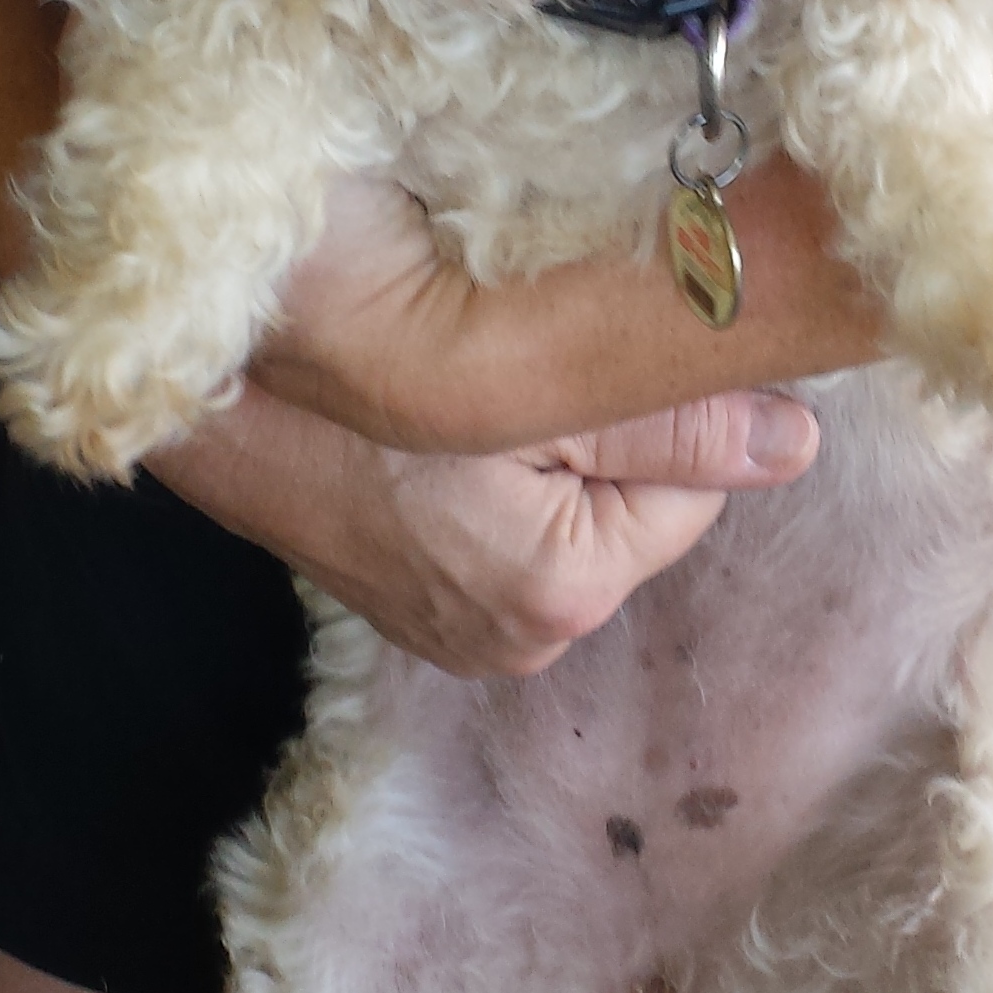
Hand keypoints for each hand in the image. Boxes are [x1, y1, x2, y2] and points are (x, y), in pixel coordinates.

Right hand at [148, 377, 818, 676]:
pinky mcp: (422, 613)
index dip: (657, 401)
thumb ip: (675, 418)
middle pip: (642, 505)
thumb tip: (799, 444)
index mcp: (560, 590)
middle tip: (513, 365)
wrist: (193, 386)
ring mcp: (464, 638)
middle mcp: (519, 643)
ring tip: (473, 398)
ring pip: (582, 514)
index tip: (580, 349)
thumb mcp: (528, 373)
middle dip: (608, 433)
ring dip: (552, 452)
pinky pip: (514, 534)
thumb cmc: (348, 360)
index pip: (701, 481)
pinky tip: (442, 446)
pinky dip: (501, 484)